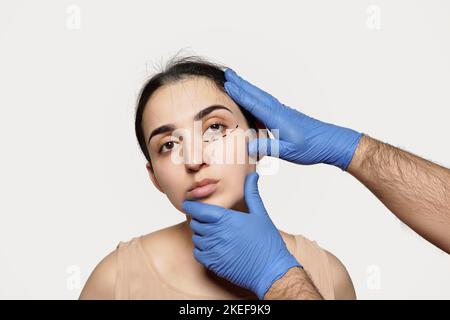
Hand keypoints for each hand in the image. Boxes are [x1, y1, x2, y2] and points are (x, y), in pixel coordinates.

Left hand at [182, 172, 300, 299]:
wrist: (271, 270)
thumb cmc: (267, 242)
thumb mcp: (260, 214)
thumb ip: (252, 193)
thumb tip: (253, 175)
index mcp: (227, 219)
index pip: (199, 210)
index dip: (191, 206)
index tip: (188, 203)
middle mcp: (217, 234)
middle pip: (195, 223)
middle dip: (199, 220)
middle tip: (208, 219)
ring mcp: (214, 250)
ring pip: (196, 238)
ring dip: (201, 234)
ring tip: (215, 233)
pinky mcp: (213, 264)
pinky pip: (198, 253)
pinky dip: (202, 249)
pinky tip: (214, 246)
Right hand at [224, 68, 362, 170]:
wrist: (330, 142)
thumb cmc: (312, 147)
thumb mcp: (288, 151)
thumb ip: (268, 147)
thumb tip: (248, 146)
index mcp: (276, 117)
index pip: (253, 103)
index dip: (239, 94)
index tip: (227, 84)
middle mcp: (278, 111)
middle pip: (256, 94)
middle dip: (241, 84)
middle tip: (228, 73)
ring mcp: (281, 112)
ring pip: (261, 96)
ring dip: (248, 88)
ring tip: (237, 81)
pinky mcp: (285, 116)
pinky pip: (266, 103)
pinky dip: (256, 97)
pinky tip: (254, 99)